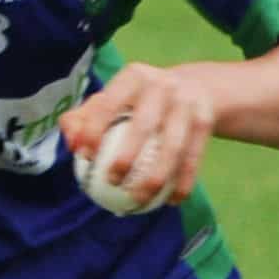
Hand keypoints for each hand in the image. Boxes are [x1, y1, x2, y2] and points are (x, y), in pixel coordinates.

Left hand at [58, 62, 215, 206]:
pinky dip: (183, 182)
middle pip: (144, 125)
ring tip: (138, 200)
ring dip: (156, 177)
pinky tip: (170, 202)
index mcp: (134, 76)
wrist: (192, 86)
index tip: (84, 157)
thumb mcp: (108, 100)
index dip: (94, 129)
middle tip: (112, 182)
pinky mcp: (205, 120)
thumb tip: (72, 145)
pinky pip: (193, 157)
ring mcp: (188, 102)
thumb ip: (81, 119)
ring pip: (173, 145)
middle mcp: (163, 84)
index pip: (108, 103)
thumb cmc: (135, 101)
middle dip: (126, 156)